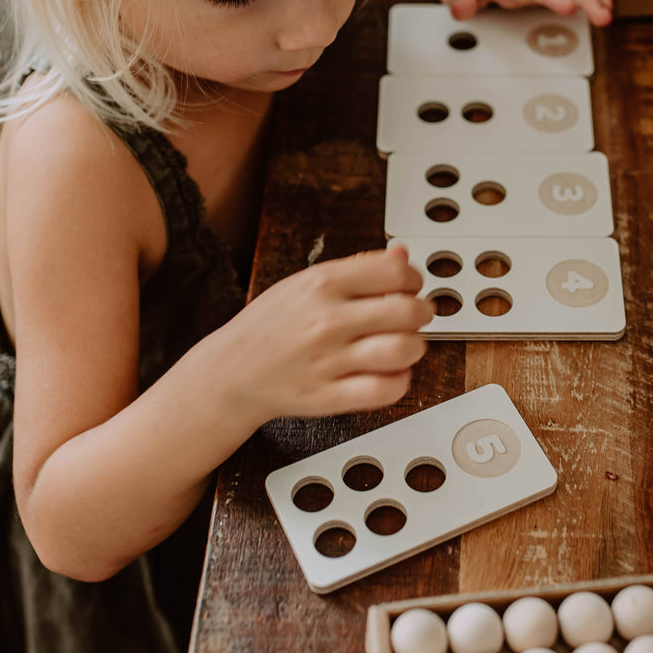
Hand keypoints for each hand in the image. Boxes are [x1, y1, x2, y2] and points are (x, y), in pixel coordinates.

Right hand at [218, 247, 432, 421]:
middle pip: (407, 312)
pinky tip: (391, 373)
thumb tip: (401, 255)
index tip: (410, 287)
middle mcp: (327, 321)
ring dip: (415, 347)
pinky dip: (400, 381)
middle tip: (416, 316)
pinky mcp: (328, 397)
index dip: (413, 279)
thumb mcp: (305, 283)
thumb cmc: (270, 326)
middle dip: (422, 312)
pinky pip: (384, 390)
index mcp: (321, 284)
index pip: (395, 272)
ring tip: (405, 345)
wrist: (230, 371)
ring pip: (402, 350)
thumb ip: (357, 269)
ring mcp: (328, 361)